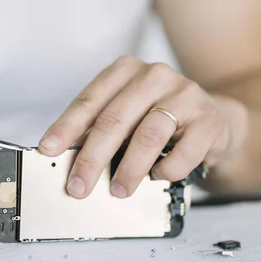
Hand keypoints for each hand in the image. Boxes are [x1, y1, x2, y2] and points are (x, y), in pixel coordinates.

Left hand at [38, 56, 247, 197]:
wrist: (213, 118)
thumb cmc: (157, 118)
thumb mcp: (125, 115)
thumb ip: (99, 129)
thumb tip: (67, 161)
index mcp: (125, 71)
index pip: (89, 101)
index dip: (66, 128)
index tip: (48, 149)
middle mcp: (154, 76)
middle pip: (114, 120)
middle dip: (92, 158)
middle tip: (78, 186)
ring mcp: (184, 94)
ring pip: (147, 136)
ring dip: (128, 170)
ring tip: (117, 190)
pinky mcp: (208, 119)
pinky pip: (184, 152)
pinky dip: (166, 170)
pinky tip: (157, 176)